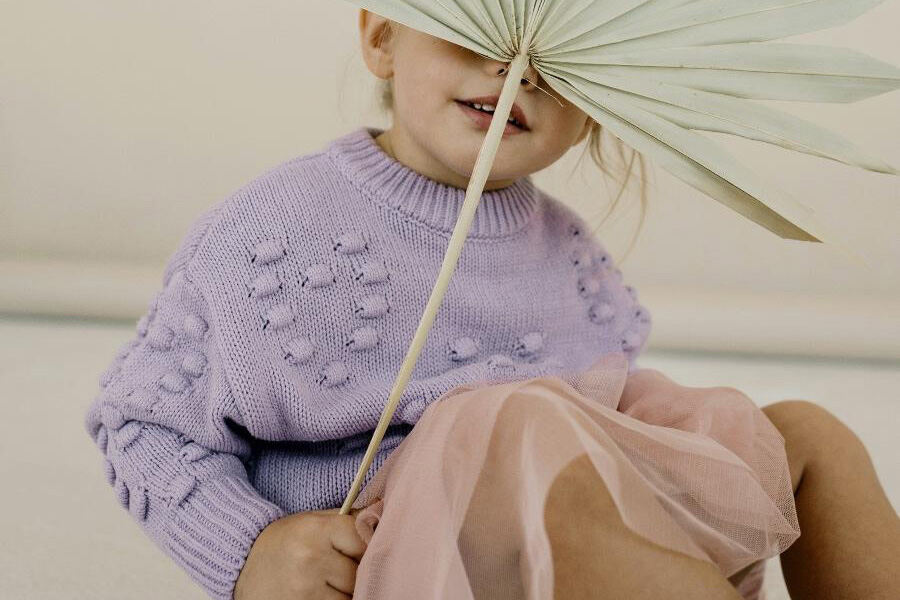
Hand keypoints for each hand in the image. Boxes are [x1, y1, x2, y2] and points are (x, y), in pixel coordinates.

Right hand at [234, 507, 366, 599]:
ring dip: (347, 591)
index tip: (359, 548)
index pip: (363, 537)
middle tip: (341, 566)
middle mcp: (310, 558)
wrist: (241, 567)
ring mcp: (305, 589)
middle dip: (356, 570)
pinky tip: (323, 592)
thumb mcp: (313, 521)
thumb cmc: (284, 541)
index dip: (364, 545)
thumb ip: (349, 518)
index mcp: (314, 530)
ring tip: (330, 581)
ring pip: (351, 594)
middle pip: (359, 571)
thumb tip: (384, 508)